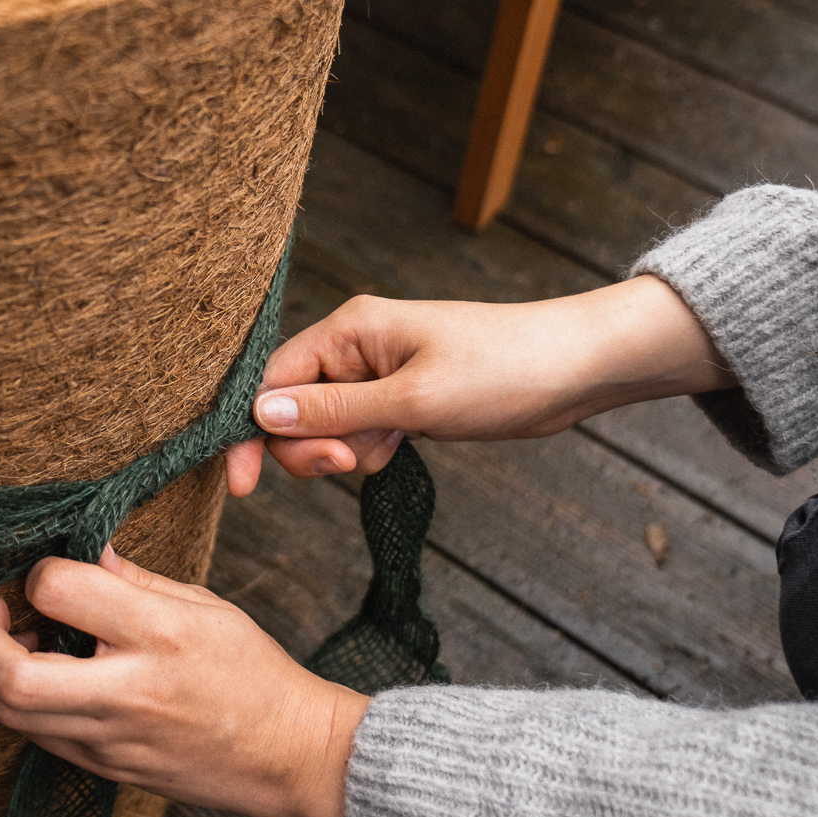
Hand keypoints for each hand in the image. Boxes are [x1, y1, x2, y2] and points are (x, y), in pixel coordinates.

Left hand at [0, 546, 368, 816]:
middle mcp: (128, 691)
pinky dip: (26, 703)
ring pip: (13, 714)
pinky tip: (49, 677)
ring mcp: (113, 740)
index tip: (52, 572)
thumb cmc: (251, 671)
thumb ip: (133, 580)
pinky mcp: (108, 770)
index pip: (60, 591)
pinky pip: (41, 737)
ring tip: (23, 642)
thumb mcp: (203, 604)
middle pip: (12, 676)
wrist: (287, 755)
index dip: (41, 573)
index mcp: (158, 634)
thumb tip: (82, 554)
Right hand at [225, 275, 733, 493]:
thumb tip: (263, 417)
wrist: (574, 369)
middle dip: (312, 448)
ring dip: (348, 452)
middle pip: (293, 410)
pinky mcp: (400, 397)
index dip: (252, 433)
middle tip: (351, 462)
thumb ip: (334, 412)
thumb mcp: (412, 400)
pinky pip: (359, 433)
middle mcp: (355, 347)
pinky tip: (406, 446)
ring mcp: (377, 373)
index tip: (243, 486)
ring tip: (396, 445)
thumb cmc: (502, 370)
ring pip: (326, 429)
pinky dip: (372, 450)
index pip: (272, 383)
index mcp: (349, 329)